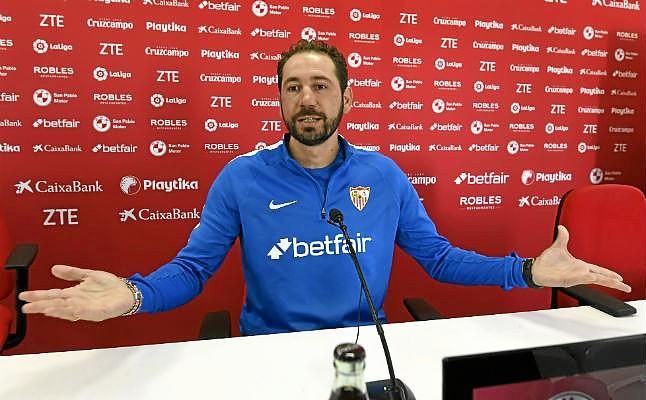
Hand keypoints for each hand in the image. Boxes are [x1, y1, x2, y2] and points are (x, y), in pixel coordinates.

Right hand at [18, 265, 134, 321]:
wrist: (129, 292)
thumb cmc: (111, 286)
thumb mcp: (89, 275)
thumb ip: (72, 273)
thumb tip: (54, 269)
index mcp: (75, 294)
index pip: (53, 295)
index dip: (39, 296)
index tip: (25, 296)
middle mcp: (79, 302)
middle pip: (57, 304)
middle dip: (42, 305)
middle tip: (27, 307)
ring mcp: (88, 308)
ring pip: (69, 310)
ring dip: (57, 309)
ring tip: (45, 308)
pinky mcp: (99, 311)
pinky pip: (86, 312)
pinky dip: (77, 311)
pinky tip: (70, 308)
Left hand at [531, 225, 631, 292]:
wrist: (535, 269)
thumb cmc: (545, 262)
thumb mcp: (557, 247)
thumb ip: (563, 237)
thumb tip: (562, 228)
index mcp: (579, 265)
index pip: (598, 270)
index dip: (609, 273)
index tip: (619, 277)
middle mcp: (579, 272)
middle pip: (601, 277)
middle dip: (614, 281)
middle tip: (626, 286)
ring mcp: (575, 276)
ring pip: (596, 280)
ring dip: (608, 282)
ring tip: (620, 285)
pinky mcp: (570, 279)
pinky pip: (585, 279)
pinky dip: (593, 278)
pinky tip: (598, 278)